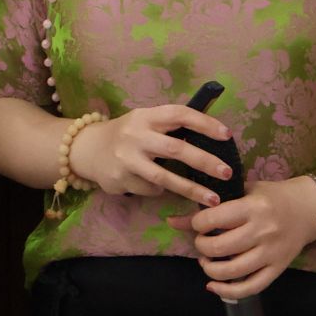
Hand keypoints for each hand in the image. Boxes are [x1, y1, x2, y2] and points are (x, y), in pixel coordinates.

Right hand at [69, 105, 233, 206]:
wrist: (88, 149)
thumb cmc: (128, 134)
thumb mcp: (145, 122)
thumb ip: (170, 127)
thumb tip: (212, 136)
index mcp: (146, 116)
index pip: (179, 114)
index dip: (204, 123)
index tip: (227, 136)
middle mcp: (136, 135)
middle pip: (176, 148)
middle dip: (204, 161)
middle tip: (227, 173)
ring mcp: (127, 158)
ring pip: (164, 177)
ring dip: (191, 190)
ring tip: (213, 200)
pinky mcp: (120, 179)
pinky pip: (150, 189)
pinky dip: (159, 190)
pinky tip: (158, 187)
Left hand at [171, 176, 315, 300]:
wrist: (310, 208)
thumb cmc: (274, 195)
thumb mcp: (245, 190)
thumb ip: (213, 204)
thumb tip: (174, 220)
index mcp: (252, 207)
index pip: (213, 219)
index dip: (196, 224)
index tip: (196, 224)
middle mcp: (262, 231)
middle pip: (219, 248)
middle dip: (201, 247)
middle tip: (201, 243)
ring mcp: (271, 253)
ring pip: (232, 271)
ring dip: (210, 269)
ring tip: (206, 261)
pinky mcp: (278, 268)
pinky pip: (251, 287)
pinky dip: (228, 290)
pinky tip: (214, 285)